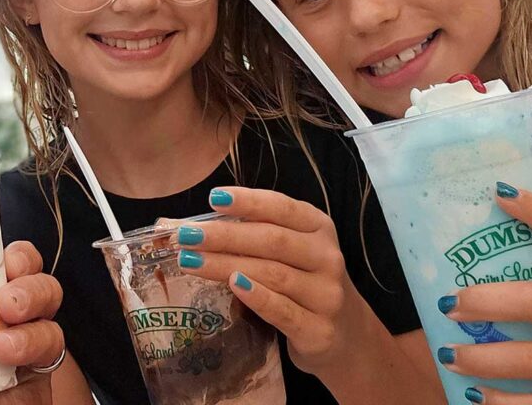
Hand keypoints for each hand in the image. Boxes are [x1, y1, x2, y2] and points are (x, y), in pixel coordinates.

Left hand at [0, 240, 64, 404]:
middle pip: (24, 266)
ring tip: (9, 317)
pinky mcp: (42, 365)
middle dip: (23, 260)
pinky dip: (37, 338)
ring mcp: (23, 336)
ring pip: (48, 293)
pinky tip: (10, 352)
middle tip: (2, 281)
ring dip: (34, 294)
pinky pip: (55, 340)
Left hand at [175, 186, 363, 373]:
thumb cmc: (305, 281)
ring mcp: (326, 295)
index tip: (214, 197)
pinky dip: (256, 296)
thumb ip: (260, 233)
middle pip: (272, 241)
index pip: (282, 208)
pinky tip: (231, 285)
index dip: (248, 201)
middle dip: (225, 236)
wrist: (346, 334)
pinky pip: (282, 310)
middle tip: (186, 236)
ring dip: (225, 265)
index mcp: (319, 227)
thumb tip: (201, 225)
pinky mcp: (319, 330)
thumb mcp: (294, 249)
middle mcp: (327, 257)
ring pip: (272, 274)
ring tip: (190, 261)